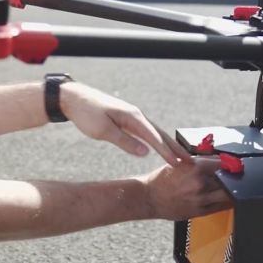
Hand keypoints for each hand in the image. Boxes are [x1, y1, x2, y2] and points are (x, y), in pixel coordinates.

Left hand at [60, 82, 192, 165]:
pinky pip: (147, 132)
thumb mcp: (103, 131)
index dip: (167, 152)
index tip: (178, 164)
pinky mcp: (128, 119)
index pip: (154, 137)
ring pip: (155, 132)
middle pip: (160, 134)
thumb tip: (146, 152)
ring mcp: (133, 116)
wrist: (73, 98)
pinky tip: (162, 147)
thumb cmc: (86, 114)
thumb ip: (125, 142)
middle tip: (189, 162)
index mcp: (133, 117)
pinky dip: (157, 140)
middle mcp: (136, 115)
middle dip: (175, 149)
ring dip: (168, 145)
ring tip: (180, 157)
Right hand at [141, 157, 232, 220]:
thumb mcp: (179, 162)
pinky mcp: (199, 211)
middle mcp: (199, 184)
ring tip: (231, 187)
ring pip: (227, 194)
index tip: (234, 164)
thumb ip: (199, 161)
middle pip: (227, 179)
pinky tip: (227, 198)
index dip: (230, 163)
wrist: (148, 198)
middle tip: (234, 174)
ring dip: (231, 190)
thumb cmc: (161, 179)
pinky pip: (220, 207)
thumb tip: (218, 159)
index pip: (222, 163)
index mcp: (195, 168)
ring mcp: (200, 199)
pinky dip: (226, 202)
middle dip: (232, 176)